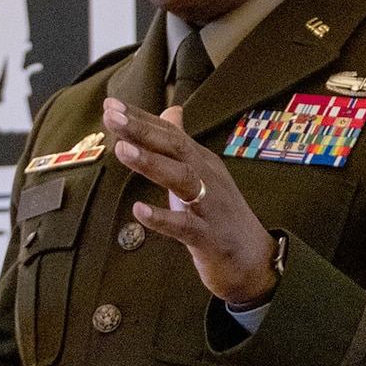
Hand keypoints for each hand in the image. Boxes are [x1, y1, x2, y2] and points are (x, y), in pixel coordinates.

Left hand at [102, 98, 277, 305]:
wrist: (255, 261)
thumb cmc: (220, 215)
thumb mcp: (201, 173)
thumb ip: (181, 144)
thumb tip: (171, 111)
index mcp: (201, 161)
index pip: (169, 133)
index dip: (140, 118)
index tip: (110, 105)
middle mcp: (207, 177)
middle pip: (174, 147)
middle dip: (142, 130)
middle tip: (111, 116)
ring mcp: (210, 206)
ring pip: (181, 178)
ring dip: (151, 163)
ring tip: (122, 150)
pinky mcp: (208, 237)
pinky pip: (184, 226)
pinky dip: (162, 218)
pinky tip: (139, 210)